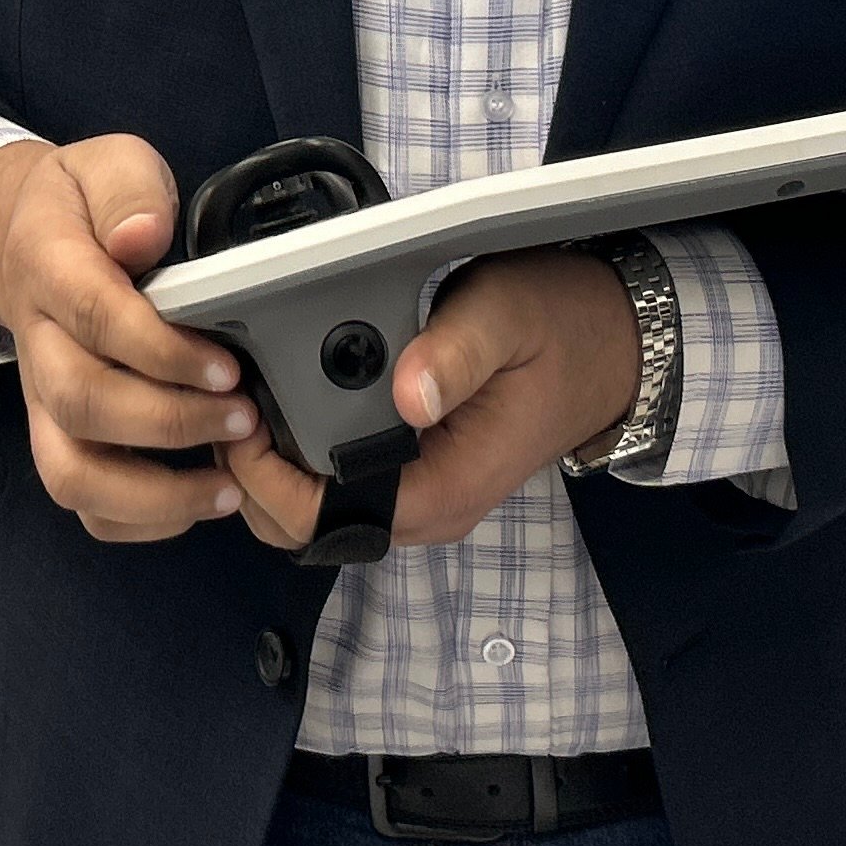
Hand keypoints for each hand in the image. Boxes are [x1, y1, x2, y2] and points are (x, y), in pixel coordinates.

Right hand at [0, 134, 262, 541]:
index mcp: (50, 268)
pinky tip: (198, 503)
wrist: (17, 239)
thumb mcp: (107, 165)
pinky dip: (137, 520)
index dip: (161, 350)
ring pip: (70, 471)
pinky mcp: (58, 434)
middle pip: (81, 402)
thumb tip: (143, 236)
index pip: (95, 315)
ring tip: (226, 485)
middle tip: (243, 416)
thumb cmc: (82, 208)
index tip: (226, 364)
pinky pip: (80, 500)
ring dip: (152, 491)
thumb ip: (128, 192)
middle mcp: (39, 344)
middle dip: (170, 421)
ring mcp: (43, 398)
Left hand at [221, 248, 638, 552]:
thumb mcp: (508, 318)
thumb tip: (407, 393)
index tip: (245, 417)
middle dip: (251, 473)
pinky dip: (295, 452)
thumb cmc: (562, 329)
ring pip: (308, 510)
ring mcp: (413, 494)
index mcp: (442, 488)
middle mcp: (422, 508)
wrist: (613, 346)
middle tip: (232, 398)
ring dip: (267, 464)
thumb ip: (456, 353)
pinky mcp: (408, 472)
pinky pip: (331, 483)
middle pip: (301, 527)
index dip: (268, 478)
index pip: (326, 521)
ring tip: (249, 395)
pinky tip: (281, 399)